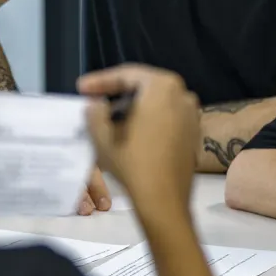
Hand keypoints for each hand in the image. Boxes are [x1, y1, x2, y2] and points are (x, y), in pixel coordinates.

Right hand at [77, 64, 200, 212]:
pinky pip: (166, 117)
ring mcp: (192, 113)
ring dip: (131, 107)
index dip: (101, 80)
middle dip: (117, 92)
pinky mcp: (193, 132)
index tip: (81, 88)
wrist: (164, 200)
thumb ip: (95, 112)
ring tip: (107, 118)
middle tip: (93, 98)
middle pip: (143, 85)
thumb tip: (95, 103)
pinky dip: (147, 120)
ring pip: (155, 102)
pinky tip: (129, 131)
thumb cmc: (133, 163)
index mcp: (163, 87)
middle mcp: (183, 94)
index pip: (128, 74)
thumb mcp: (103, 136)